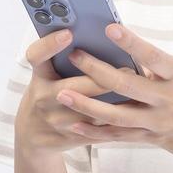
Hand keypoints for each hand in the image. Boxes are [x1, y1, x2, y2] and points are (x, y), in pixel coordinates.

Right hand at [14, 28, 128, 156]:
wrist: (32, 135)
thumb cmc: (46, 94)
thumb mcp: (47, 76)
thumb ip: (65, 60)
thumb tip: (101, 39)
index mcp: (39, 76)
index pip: (38, 56)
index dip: (50, 44)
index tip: (68, 33)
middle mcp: (43, 98)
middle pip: (78, 87)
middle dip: (106, 78)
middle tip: (129, 68)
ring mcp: (56, 121)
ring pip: (94, 112)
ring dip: (118, 102)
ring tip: (139, 91)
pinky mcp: (70, 138)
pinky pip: (99, 130)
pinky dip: (118, 121)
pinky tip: (134, 112)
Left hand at [53, 22, 172, 171]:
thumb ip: (160, 67)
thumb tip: (129, 54)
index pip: (152, 55)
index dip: (131, 42)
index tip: (110, 28)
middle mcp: (167, 99)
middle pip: (127, 84)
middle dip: (97, 70)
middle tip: (74, 57)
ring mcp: (159, 122)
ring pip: (117, 115)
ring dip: (87, 105)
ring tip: (62, 95)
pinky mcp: (153, 139)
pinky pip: (121, 137)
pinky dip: (97, 132)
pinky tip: (76, 125)